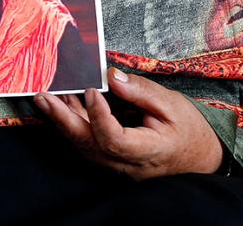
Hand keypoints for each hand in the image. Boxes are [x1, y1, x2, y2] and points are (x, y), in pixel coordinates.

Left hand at [35, 68, 222, 178]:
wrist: (199, 156)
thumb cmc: (188, 129)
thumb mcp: (172, 104)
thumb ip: (141, 91)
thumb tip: (111, 76)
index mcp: (150, 152)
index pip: (115, 141)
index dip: (99, 117)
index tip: (91, 90)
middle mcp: (129, 165)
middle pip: (90, 147)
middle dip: (63, 121)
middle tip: (43, 98)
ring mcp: (118, 167)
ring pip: (84, 147)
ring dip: (63, 121)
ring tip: (45, 98)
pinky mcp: (112, 160)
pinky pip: (88, 145)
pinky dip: (73, 124)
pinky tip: (62, 104)